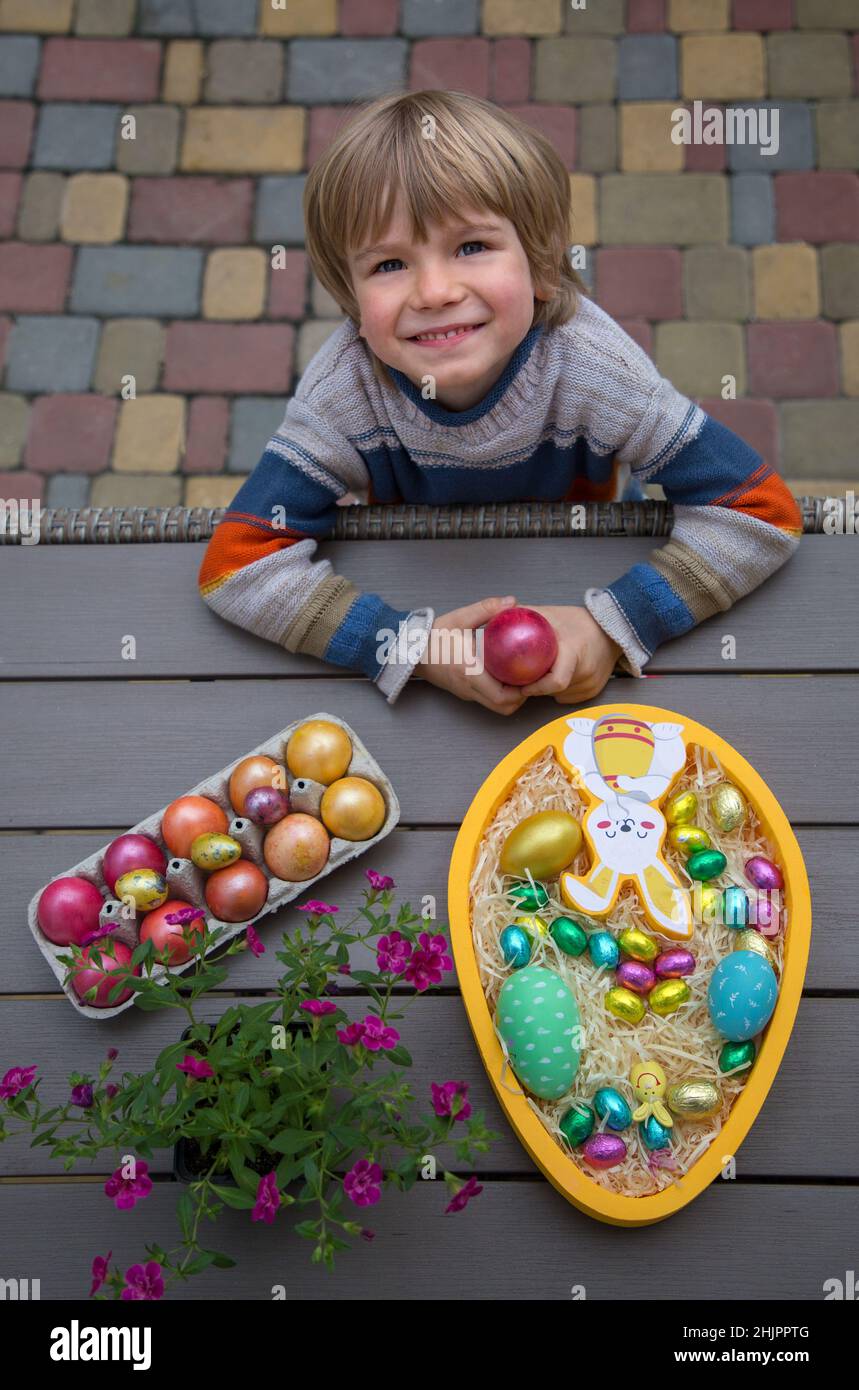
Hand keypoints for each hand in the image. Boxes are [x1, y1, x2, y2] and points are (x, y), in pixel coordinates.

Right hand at [415, 595, 527, 715]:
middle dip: (521, 697)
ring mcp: (466, 692)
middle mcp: (469, 688)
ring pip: (496, 706)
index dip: (522, 691)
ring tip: (520, 676)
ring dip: (511, 697)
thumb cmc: (433, 636)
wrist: (410, 650)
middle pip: (503, 707)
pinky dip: (500, 693)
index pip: (502, 695)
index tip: (534, 676)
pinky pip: (487, 699)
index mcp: (470, 672)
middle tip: (532, 677)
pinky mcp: (464, 691)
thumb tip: (512, 602)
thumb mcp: (459, 618)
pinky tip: (506, 674)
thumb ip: (485, 609)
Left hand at [514, 605, 622, 703]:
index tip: (521, 685)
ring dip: (547, 688)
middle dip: (537, 686)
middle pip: (553, 689)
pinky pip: (568, 697)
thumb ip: (526, 616)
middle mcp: (586, 671)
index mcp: (575, 651)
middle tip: (524, 678)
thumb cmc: (580, 621)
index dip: (536, 687)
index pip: (555, 681)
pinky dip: (558, 691)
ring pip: (559, 695)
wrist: (612, 628)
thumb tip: (497, 619)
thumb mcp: (551, 614)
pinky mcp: (593, 691)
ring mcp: (592, 683)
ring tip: (541, 672)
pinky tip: (554, 676)